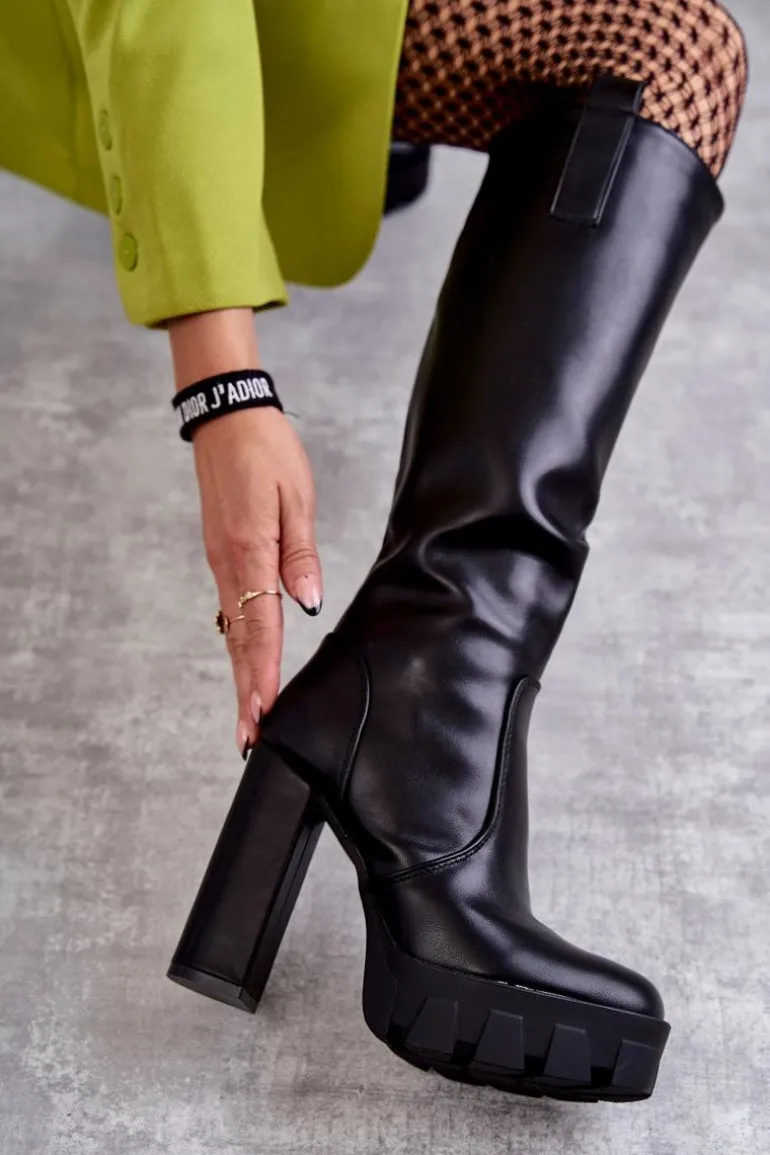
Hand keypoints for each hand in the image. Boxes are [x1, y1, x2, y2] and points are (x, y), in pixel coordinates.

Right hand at [169, 308, 322, 756]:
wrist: (228, 417)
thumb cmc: (268, 452)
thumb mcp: (297, 498)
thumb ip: (301, 554)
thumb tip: (306, 604)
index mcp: (251, 552)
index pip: (260, 627)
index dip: (263, 675)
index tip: (263, 714)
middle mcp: (228, 564)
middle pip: (240, 639)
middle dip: (247, 690)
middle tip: (249, 737)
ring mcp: (220, 561)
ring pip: (233, 628)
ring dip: (242, 672)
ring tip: (249, 714)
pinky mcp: (221, 554)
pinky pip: (231, 607)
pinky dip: (238, 642)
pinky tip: (246, 663)